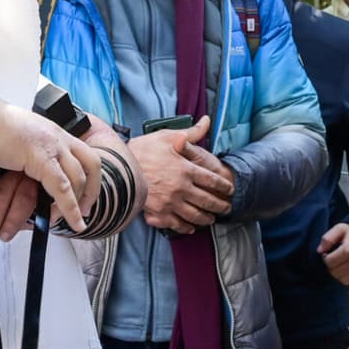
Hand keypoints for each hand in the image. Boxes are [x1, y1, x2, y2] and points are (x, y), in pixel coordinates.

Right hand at [0, 101, 98, 247]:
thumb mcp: (17, 135)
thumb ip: (28, 148)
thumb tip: (25, 162)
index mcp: (52, 131)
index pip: (84, 153)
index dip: (90, 176)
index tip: (85, 194)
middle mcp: (57, 136)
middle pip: (91, 165)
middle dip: (92, 191)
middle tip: (85, 211)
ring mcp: (51, 145)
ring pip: (78, 179)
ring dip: (78, 203)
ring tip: (75, 221)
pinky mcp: (39, 158)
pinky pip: (61, 189)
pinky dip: (70, 208)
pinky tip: (72, 222)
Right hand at [127, 117, 231, 234]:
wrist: (119, 166)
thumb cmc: (143, 149)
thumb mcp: (168, 136)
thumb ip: (191, 132)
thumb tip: (207, 121)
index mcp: (186, 169)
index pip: (213, 181)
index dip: (224, 187)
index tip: (230, 190)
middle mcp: (181, 188)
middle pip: (208, 201)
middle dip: (220, 206)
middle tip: (227, 208)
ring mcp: (170, 202)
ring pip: (195, 215)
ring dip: (207, 218)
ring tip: (212, 219)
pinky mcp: (158, 212)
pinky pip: (177, 224)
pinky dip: (186, 227)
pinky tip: (191, 227)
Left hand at [317, 222, 348, 285]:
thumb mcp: (341, 228)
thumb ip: (328, 238)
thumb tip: (319, 251)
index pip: (329, 262)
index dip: (326, 257)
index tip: (329, 253)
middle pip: (335, 273)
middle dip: (332, 267)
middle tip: (337, 259)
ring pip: (343, 280)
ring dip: (340, 274)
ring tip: (344, 264)